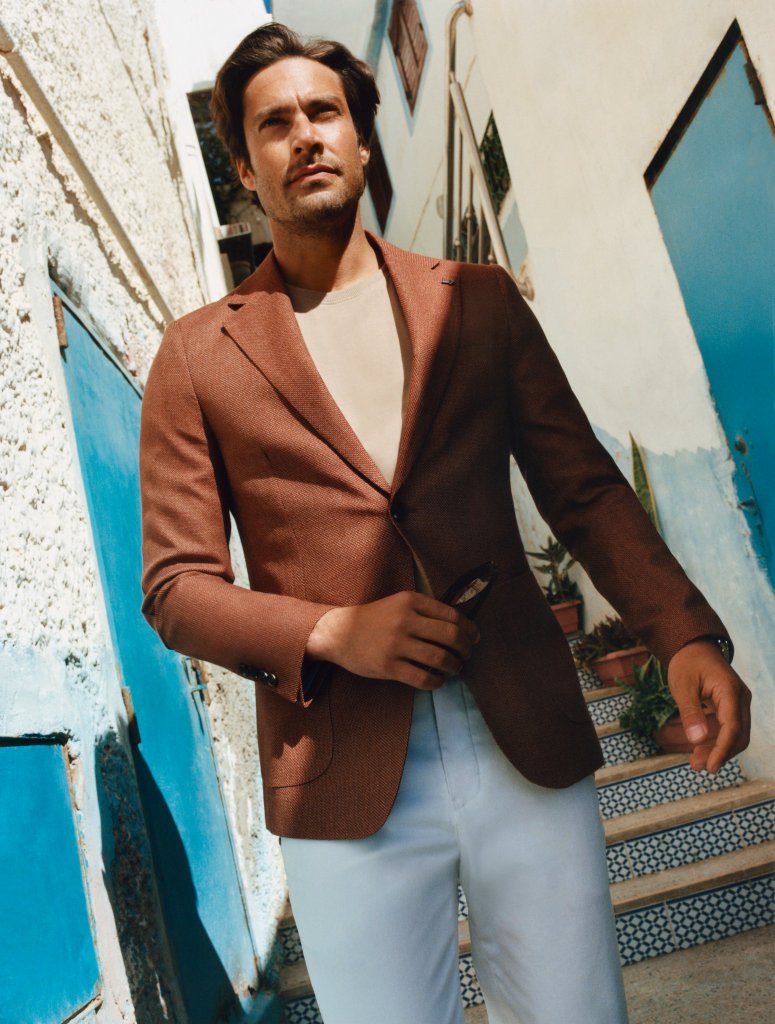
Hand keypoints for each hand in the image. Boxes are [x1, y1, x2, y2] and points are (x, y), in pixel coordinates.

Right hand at [306, 591, 479, 689]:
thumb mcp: (399, 604)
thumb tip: (461, 627)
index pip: (452, 615)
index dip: (470, 629)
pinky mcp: (388, 666)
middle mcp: (405, 620)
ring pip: (440, 658)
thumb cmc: (374, 618)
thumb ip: (425, 611)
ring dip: (455, 666)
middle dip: (466, 649)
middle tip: (467, 656)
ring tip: (456, 669)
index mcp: (410, 601)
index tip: (475, 638)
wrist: (339, 632)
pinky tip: (438, 681)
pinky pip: (422, 678)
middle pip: (451, 636)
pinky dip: (437, 682)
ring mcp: (396, 644)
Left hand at [667, 640, 751, 772]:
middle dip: (719, 754)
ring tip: (695, 763)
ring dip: (717, 750)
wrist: (694, 648)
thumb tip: (696, 740)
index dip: (722, 750)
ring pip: (735, 735)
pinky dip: (716, 741)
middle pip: (738, 735)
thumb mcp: (682, 686)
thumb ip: (690, 712)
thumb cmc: (687, 664)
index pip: (733, 727)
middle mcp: (741, 698)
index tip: (711, 767)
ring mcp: (739, 703)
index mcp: (730, 690)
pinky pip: (729, 729)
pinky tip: (699, 751)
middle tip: (696, 767)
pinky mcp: (732, 708)